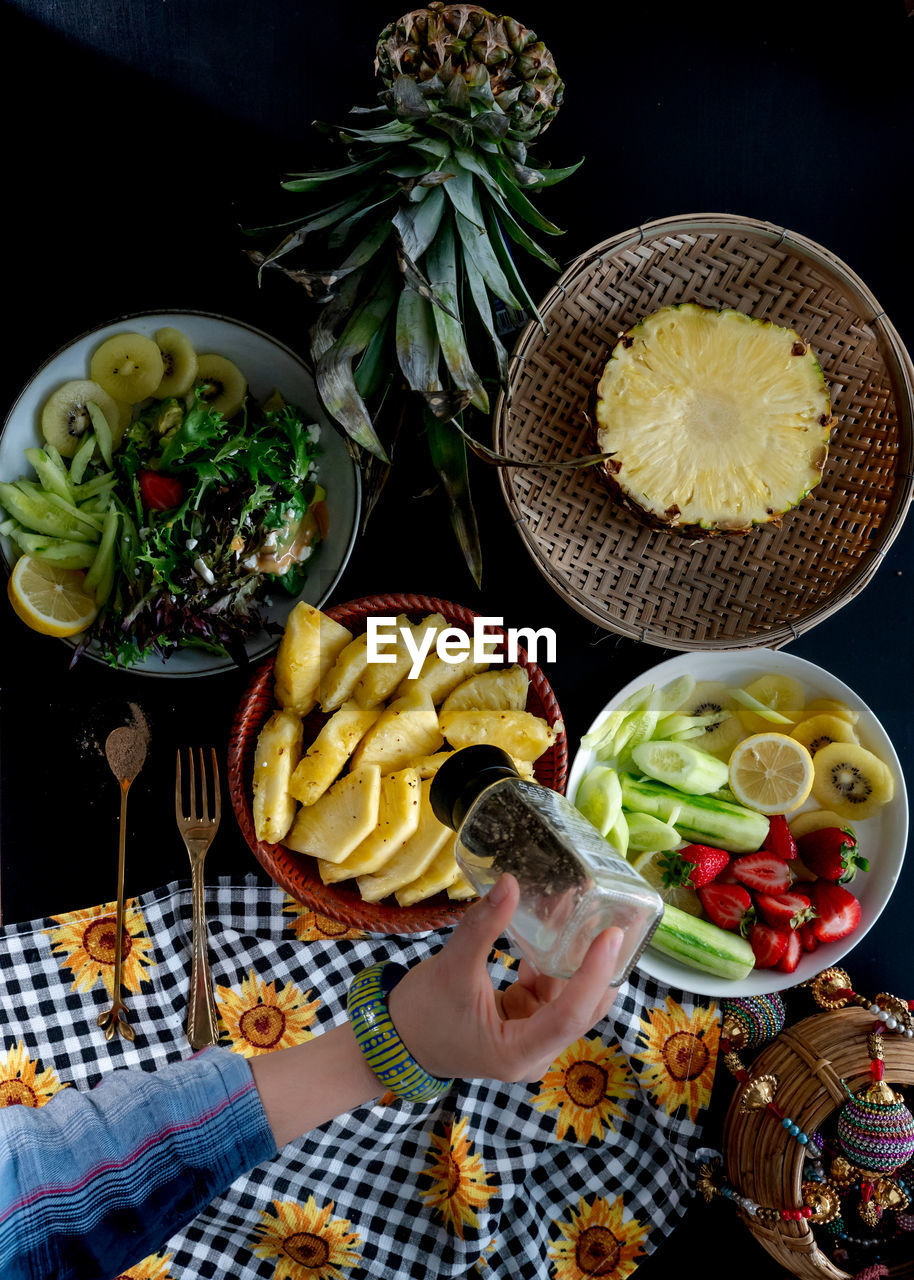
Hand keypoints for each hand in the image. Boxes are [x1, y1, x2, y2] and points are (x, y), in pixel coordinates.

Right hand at [386, 874, 622, 1083]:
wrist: (397, 1038)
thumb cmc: (422, 1012)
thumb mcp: (451, 968)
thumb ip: (483, 927)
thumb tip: (510, 883)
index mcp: (518, 1052)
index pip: (571, 1015)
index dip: (594, 974)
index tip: (611, 935)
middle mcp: (535, 1053)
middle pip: (581, 1009)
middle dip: (596, 965)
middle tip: (611, 918)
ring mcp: (532, 1040)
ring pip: (567, 997)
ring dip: (573, 959)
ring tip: (582, 914)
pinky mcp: (525, 1025)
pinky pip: (550, 993)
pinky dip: (551, 964)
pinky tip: (553, 932)